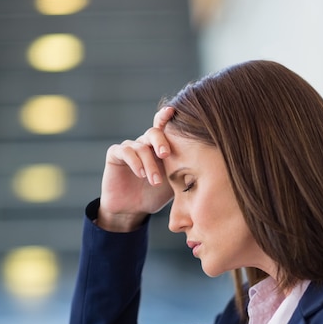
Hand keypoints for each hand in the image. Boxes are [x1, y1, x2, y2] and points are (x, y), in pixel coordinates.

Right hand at [98, 107, 174, 231]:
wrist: (131, 211)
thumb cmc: (154, 196)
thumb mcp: (173, 185)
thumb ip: (184, 172)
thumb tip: (207, 167)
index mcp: (159, 147)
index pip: (164, 128)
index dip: (167, 118)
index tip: (174, 112)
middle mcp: (144, 144)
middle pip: (153, 132)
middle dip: (161, 141)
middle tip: (166, 155)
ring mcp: (129, 148)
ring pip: (141, 146)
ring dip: (149, 164)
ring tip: (155, 182)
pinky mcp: (115, 155)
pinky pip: (125, 151)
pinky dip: (135, 162)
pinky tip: (140, 174)